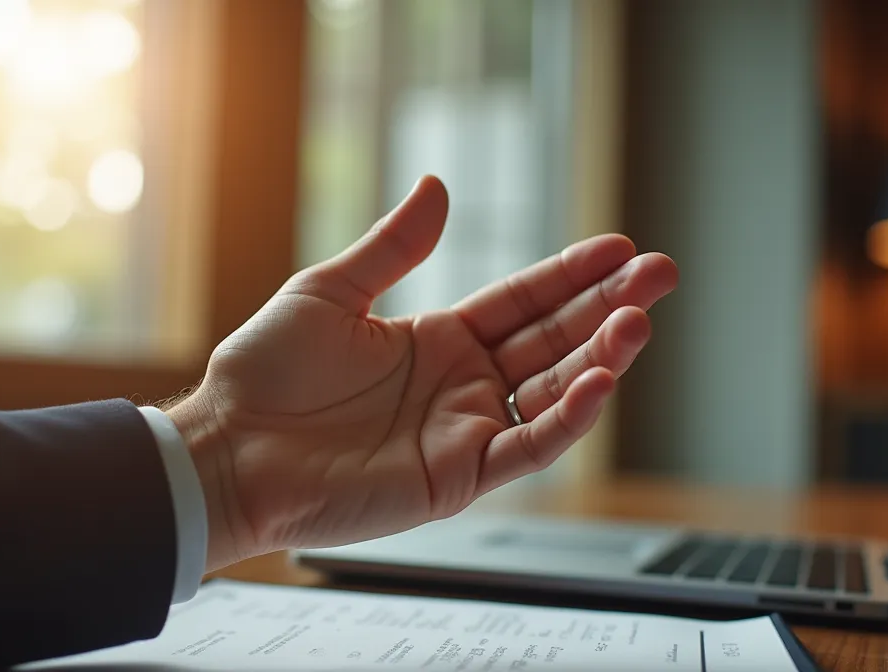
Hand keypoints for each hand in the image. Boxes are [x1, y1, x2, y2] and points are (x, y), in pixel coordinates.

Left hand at [166, 176, 676, 570]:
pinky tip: (596, 384)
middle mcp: (462, 385)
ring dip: (599, 358)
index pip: (524, 302)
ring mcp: (465, 431)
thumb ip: (394, 248)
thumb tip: (437, 187)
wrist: (229, 450)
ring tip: (638, 320)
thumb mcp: (330, 292)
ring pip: (553, 393)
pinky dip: (566, 420)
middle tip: (659, 273)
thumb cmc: (265, 374)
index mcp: (439, 339)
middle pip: (553, 341)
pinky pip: (526, 447)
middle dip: (608, 307)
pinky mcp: (458, 477)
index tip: (619, 248)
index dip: (572, 275)